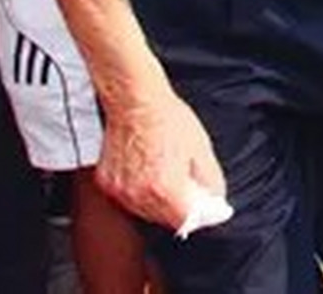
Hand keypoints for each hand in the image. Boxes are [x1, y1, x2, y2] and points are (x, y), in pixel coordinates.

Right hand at [96, 86, 225, 231]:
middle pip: (165, 219)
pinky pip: (128, 199)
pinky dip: (140, 192)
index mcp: (165, 188)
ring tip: (168, 175)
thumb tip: (216, 199)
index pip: (186, 221)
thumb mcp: (202, 148)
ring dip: (160, 203)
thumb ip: (211, 180)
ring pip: (145, 212)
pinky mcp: (107, 183)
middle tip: (191, 189)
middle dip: (181, 209)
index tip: (207, 208)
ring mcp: (120, 191)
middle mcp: (139, 195)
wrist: (135, 101)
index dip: (200, 215)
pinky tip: (148, 172)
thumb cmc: (168, 119)